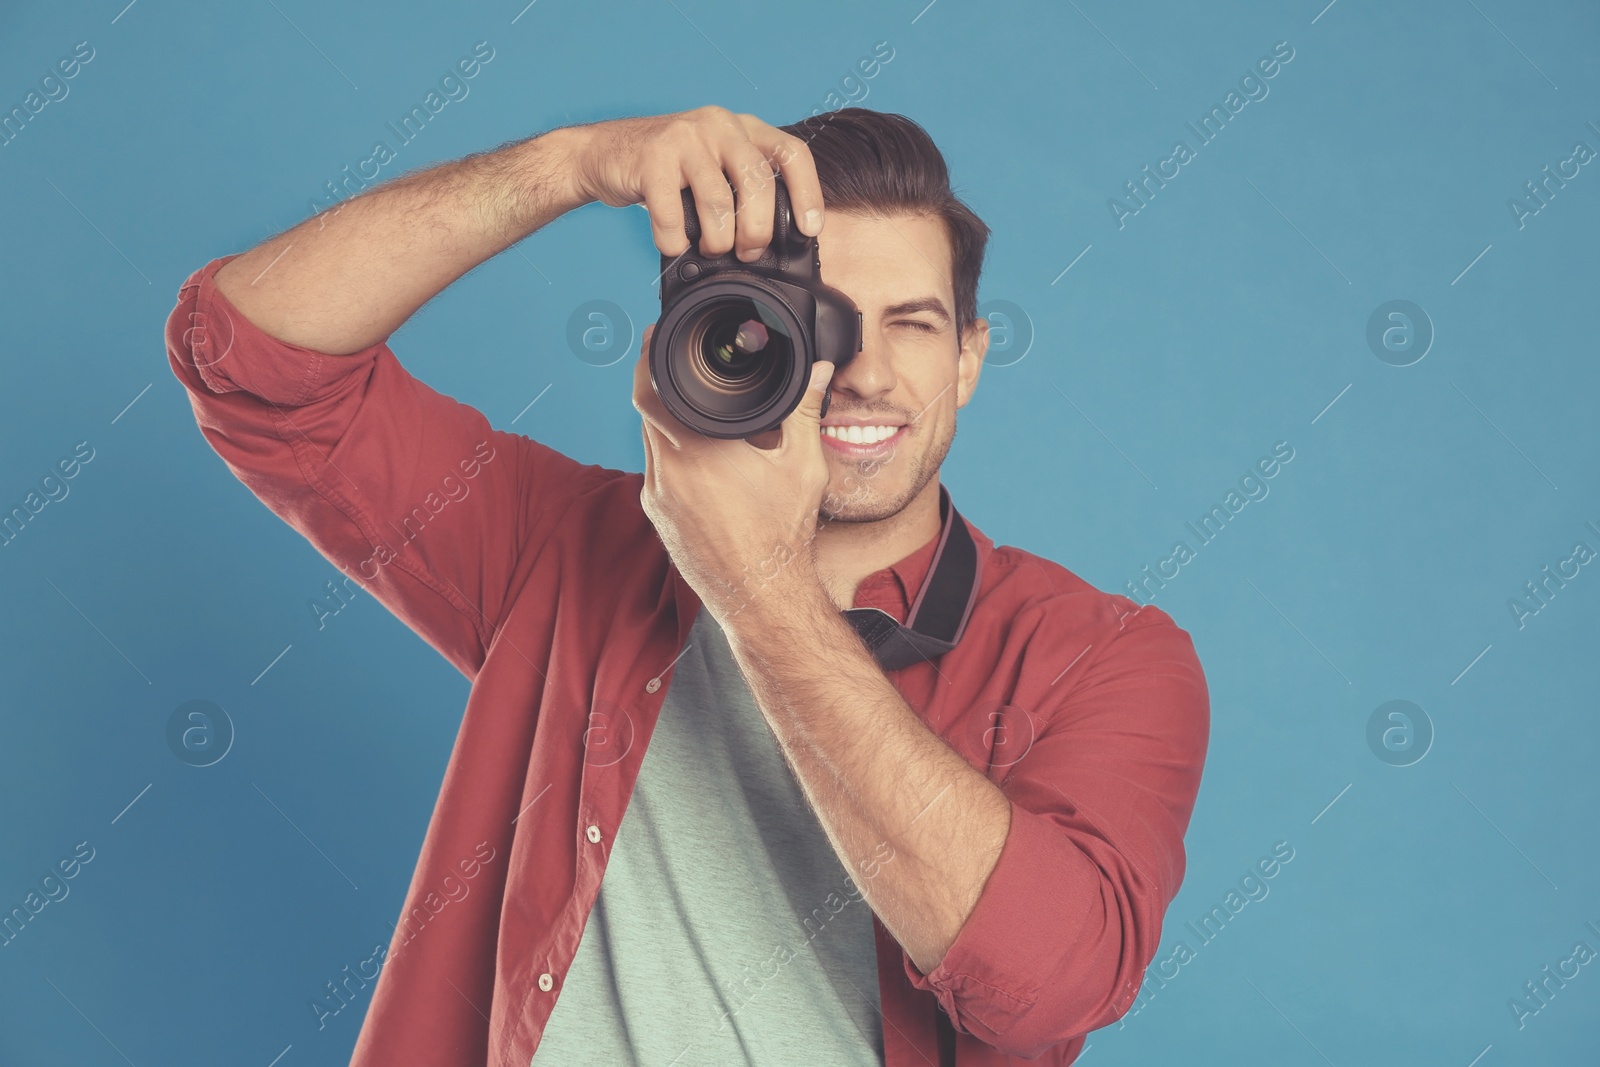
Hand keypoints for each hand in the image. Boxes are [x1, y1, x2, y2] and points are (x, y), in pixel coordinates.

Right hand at [566, 106, 824, 261]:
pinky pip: (672, 216)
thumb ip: (742, 189)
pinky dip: (674, 242)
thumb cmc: (667, 171)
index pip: (791, 153)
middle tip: (748, 252)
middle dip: (757, 230)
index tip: (809, 229)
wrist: (603, 153)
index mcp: (742, 128)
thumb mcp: (713, 167)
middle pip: (757, 182)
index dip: (807, 193)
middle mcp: (719, 125)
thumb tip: (772, 244)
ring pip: (717, 202)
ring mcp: (684, 138)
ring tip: (709, 249)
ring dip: (716, 240)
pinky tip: (674, 244)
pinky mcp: (651, 158)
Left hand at [633, 323, 835, 626]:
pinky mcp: (658, 517)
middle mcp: (666, 474)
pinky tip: (696, 454)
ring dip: (664, 421)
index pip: (651, 390)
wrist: (763, 595)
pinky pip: (655, 471)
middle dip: (659, 385)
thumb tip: (817, 369)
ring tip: (692, 407)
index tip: (657, 336)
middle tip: (674, 362)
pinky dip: (669, 453)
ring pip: (648, 442)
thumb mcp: (802, 465)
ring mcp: (657, 498)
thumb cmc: (783, 535)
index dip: (650, 357)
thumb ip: (805, 409)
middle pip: (646, 412)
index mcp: (697, 452)